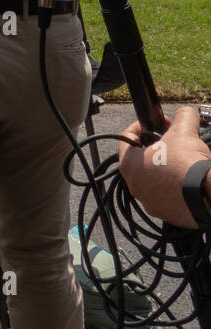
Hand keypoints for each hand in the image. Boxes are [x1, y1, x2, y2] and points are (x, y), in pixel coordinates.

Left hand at [118, 106, 209, 227]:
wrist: (208, 196)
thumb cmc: (187, 164)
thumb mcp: (184, 132)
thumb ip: (182, 118)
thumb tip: (185, 113)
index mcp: (130, 165)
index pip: (126, 138)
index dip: (142, 126)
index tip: (157, 124)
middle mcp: (135, 186)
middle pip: (141, 161)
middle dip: (157, 149)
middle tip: (174, 143)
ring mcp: (151, 203)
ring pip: (155, 181)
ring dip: (166, 170)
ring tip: (185, 162)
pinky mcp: (169, 215)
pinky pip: (170, 197)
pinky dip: (177, 188)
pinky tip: (191, 181)